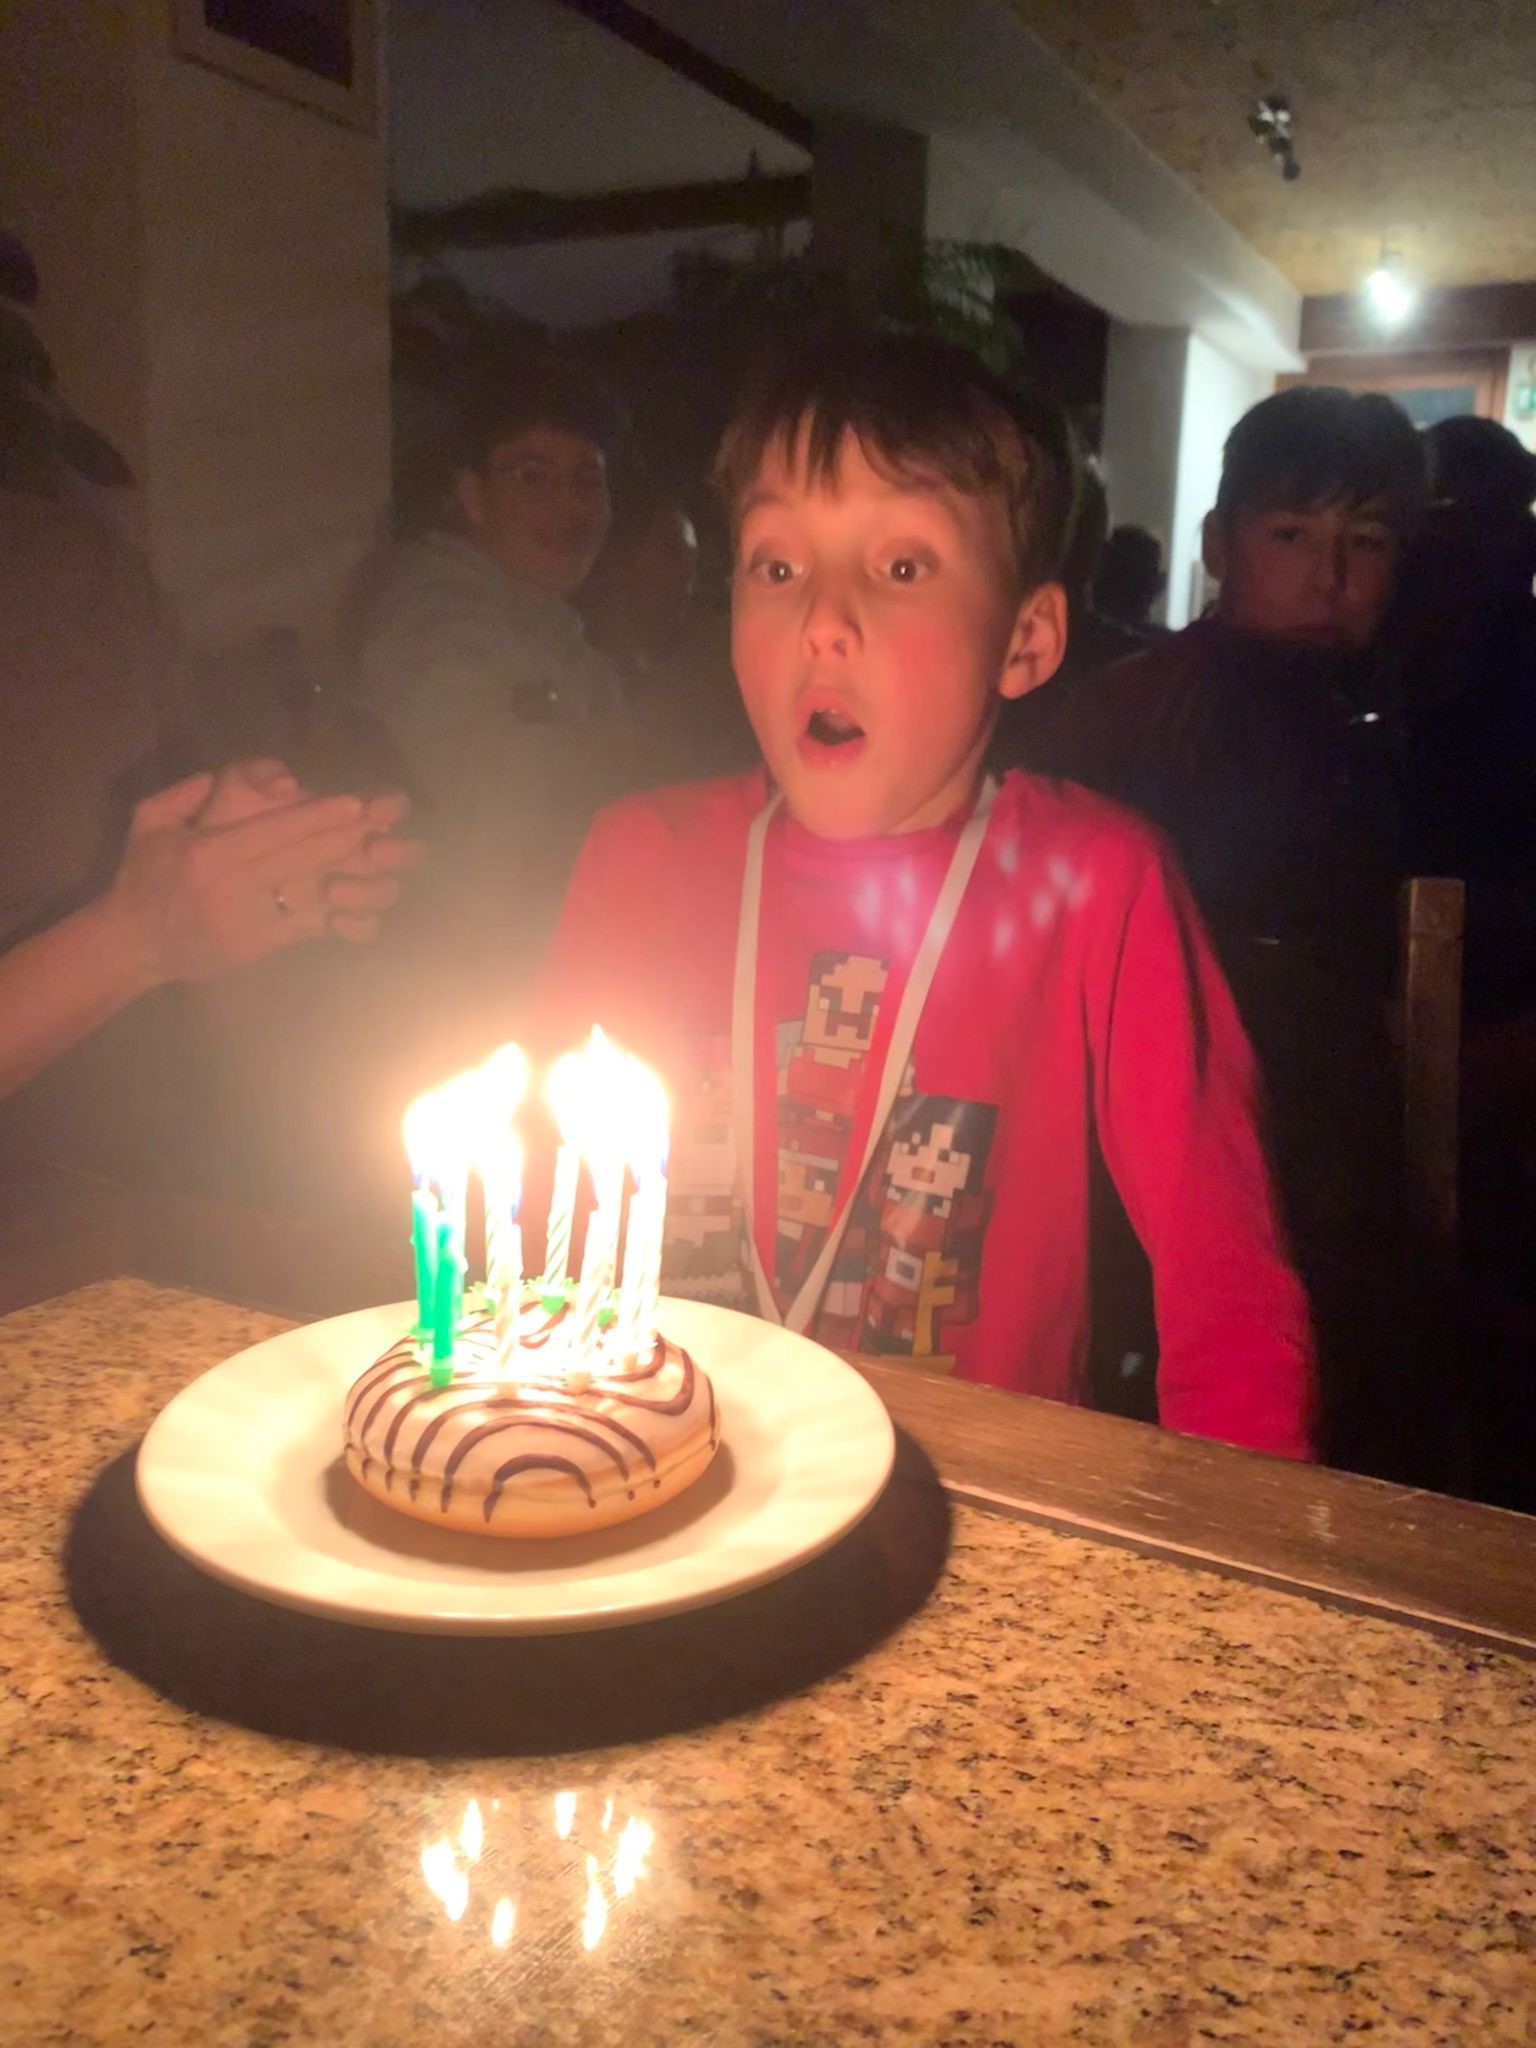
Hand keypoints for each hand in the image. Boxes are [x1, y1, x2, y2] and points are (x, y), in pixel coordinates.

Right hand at [99, 772, 418, 984]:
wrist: (132, 945)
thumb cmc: (143, 879)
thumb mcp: (148, 823)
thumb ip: (182, 794)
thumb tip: (215, 776)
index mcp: (207, 853)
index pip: (273, 832)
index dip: (317, 818)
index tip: (354, 804)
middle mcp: (231, 886)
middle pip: (300, 859)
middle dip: (346, 840)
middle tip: (384, 825)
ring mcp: (247, 921)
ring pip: (309, 894)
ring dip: (350, 879)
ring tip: (385, 863)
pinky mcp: (257, 948)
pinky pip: (304, 928)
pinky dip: (334, 915)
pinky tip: (362, 902)